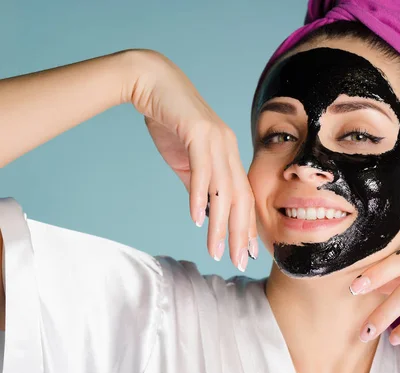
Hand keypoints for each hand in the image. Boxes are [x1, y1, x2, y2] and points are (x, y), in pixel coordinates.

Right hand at [124, 50, 256, 270]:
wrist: (152, 84)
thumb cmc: (170, 122)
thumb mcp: (186, 161)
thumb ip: (197, 185)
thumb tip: (205, 212)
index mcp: (229, 155)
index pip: (243, 196)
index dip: (246, 225)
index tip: (246, 251)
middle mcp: (228, 148)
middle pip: (241, 197)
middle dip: (240, 232)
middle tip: (239, 260)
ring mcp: (216, 139)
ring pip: (224, 189)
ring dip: (220, 223)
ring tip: (216, 250)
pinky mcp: (198, 132)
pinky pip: (202, 169)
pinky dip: (200, 196)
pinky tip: (198, 219)